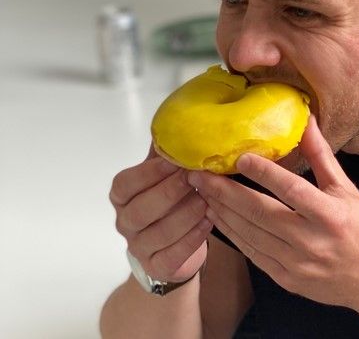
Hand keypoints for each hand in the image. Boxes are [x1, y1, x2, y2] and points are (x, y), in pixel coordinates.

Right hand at [109, 146, 211, 282]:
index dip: (149, 173)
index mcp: (123, 196)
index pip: (125, 184)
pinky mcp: (157, 266)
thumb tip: (177, 119)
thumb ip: (166, 152)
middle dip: (170, 192)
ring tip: (207, 201)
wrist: (177, 247)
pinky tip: (209, 223)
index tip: (174, 161)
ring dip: (185, 215)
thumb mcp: (166, 175)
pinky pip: (172, 255)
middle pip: (139, 210)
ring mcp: (138, 246)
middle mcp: (125, 221)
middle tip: (196, 179)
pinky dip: (192, 239)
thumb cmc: (173, 202)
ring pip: (158, 233)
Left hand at [188, 116, 358, 315]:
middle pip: (261, 213)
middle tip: (200, 175)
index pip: (291, 190)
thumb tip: (307, 121)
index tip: (240, 157)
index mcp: (331, 215)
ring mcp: (297, 264)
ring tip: (203, 193)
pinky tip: (219, 218)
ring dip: (224, 213)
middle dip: (226, 193)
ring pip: (251, 235)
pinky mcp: (287, 279)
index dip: (264, 173)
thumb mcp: (347, 191)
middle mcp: (312, 241)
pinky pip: (253, 255)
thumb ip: (322, 157)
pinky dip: (233, 236)